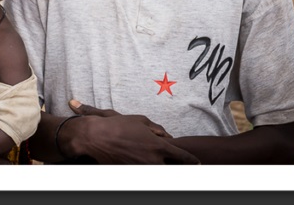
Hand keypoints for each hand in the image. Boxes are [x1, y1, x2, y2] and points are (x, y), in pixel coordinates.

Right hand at [66, 99, 199, 164]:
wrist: (96, 137)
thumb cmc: (117, 126)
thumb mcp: (140, 121)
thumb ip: (156, 129)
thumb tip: (166, 135)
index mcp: (158, 146)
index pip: (182, 157)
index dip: (192, 161)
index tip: (198, 164)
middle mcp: (153, 160)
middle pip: (173, 169)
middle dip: (178, 168)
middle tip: (183, 169)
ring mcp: (142, 168)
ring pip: (159, 172)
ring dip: (161, 168)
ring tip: (157, 162)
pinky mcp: (131, 173)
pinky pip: (144, 172)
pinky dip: (146, 168)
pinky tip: (142, 163)